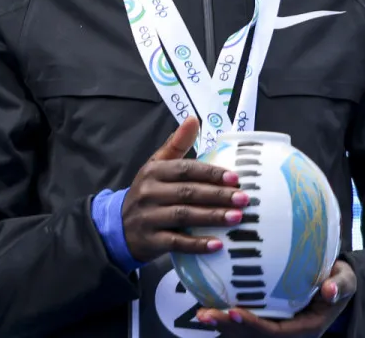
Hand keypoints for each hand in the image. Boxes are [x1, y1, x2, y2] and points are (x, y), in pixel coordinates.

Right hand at [122, 117, 247, 263]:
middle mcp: (149, 192)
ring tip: (237, 217)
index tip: (235, 178)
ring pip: (183, 215)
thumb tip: (193, 119)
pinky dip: (197, 244)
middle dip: (217, 195)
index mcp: (153, 171)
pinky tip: (218, 245)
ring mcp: (148, 217)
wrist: (120, 227)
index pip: (184, 169)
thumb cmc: (148, 193)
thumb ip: (176, 145)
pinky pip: (177, 242)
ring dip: (211, 216)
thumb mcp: (156, 166)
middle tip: (244, 199)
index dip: (210, 173)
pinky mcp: (151, 240)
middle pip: (187, 192)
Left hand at [198, 259, 357, 335]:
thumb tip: (329, 290)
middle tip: (205, 314)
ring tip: (201, 313)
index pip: (276, 333)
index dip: (254, 325)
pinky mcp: (266, 319)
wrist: (333, 283)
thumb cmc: (338, 279)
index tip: (234, 312)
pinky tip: (205, 303)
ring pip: (246, 334)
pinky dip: (225, 317)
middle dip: (230, 328)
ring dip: (222, 325)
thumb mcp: (346, 280)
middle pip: (255, 337)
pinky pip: (243, 324)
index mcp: (307, 328)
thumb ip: (340, 284)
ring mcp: (276, 328)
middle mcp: (289, 333)